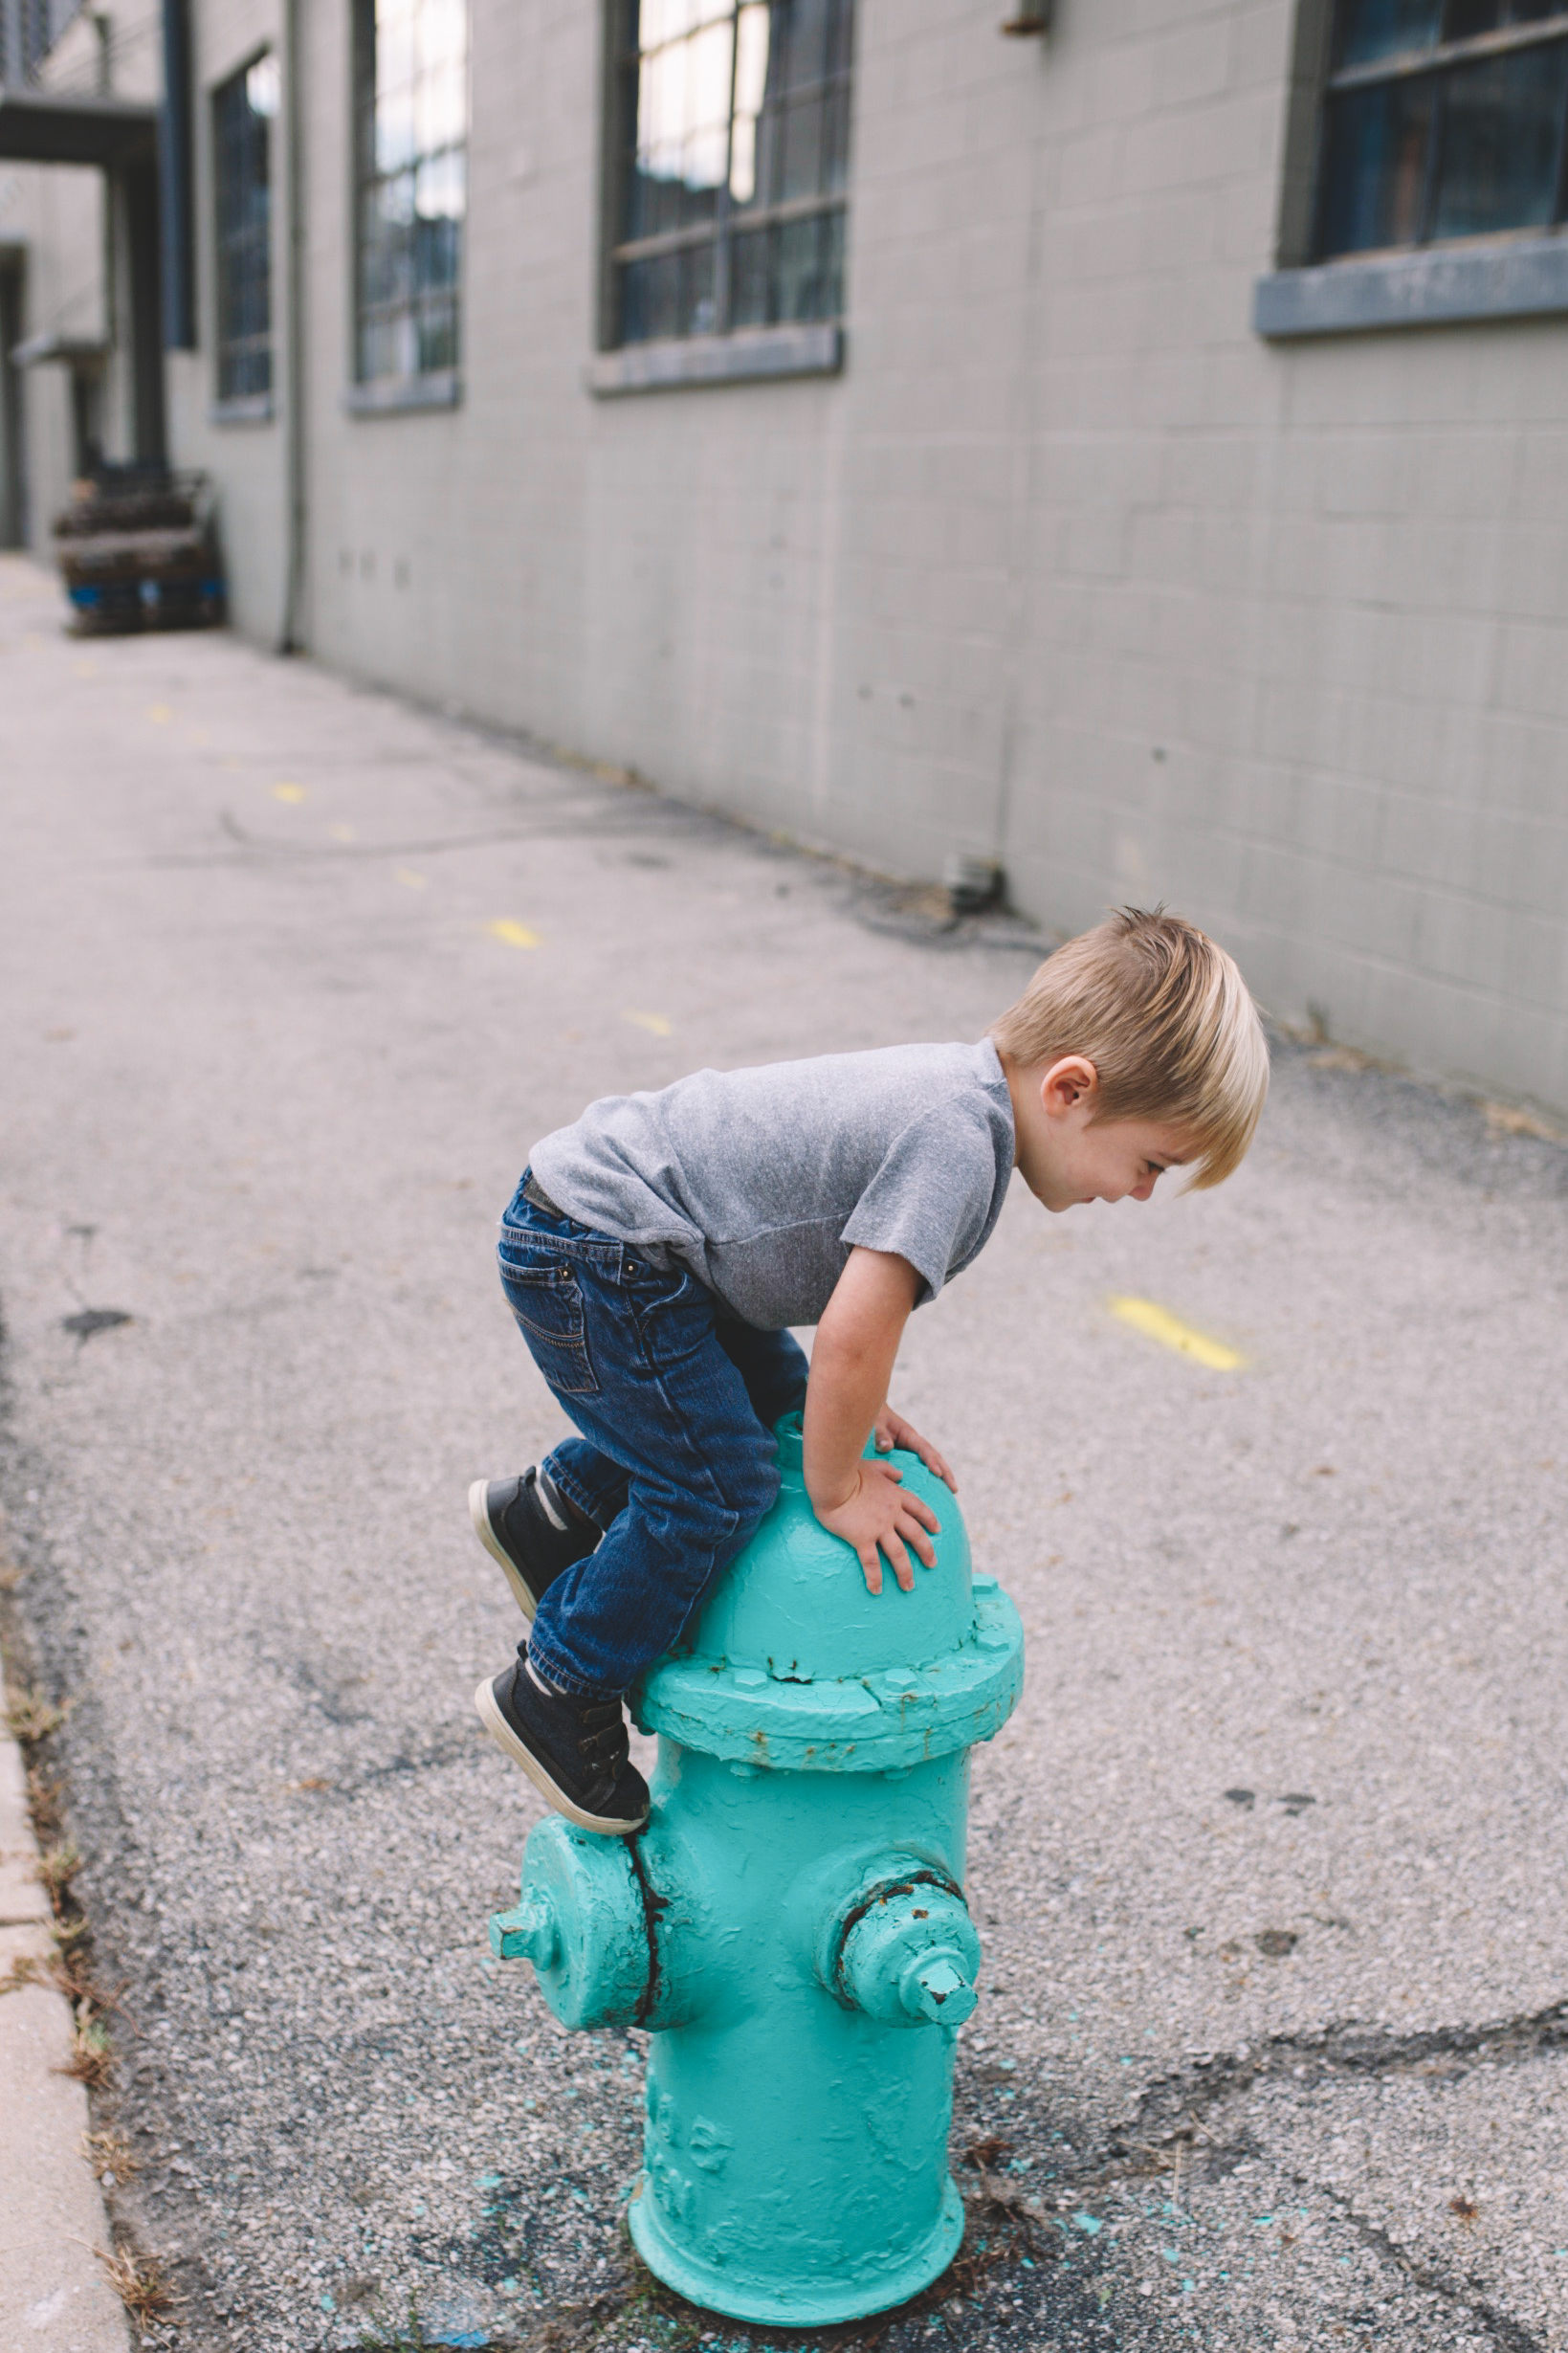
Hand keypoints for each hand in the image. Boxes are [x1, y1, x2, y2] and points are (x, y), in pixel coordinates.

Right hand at [813, 1457, 941, 1595]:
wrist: (833, 1478)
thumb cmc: (848, 1469)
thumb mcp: (872, 1466)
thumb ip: (888, 1470)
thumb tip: (900, 1474)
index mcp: (895, 1495)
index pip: (919, 1508)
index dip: (930, 1519)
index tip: (937, 1529)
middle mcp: (892, 1513)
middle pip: (916, 1534)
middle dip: (926, 1551)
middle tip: (932, 1563)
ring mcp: (879, 1527)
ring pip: (899, 1553)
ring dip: (906, 1572)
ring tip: (909, 1586)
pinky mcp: (863, 1538)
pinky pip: (872, 1563)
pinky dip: (875, 1578)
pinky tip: (876, 1590)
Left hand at [872, 1406, 956, 1491]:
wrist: (874, 1415)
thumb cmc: (875, 1418)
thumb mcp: (875, 1423)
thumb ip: (880, 1434)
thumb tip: (887, 1447)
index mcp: (909, 1435)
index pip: (924, 1449)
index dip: (931, 1460)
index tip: (938, 1473)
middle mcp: (915, 1443)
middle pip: (935, 1457)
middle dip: (946, 1472)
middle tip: (954, 1489)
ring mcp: (913, 1450)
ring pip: (932, 1463)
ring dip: (943, 1476)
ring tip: (952, 1492)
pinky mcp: (909, 1457)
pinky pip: (921, 1468)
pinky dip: (929, 1478)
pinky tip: (932, 1493)